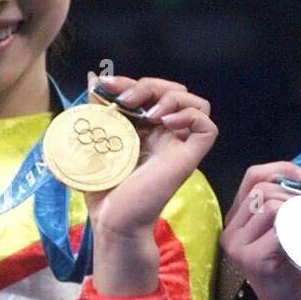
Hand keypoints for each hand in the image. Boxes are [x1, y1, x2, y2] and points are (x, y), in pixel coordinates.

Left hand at [82, 74, 217, 240]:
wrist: (112, 220)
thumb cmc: (103, 189)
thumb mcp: (95, 141)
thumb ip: (96, 110)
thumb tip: (93, 79)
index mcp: (144, 129)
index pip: (149, 91)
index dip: (129, 81)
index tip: (104, 85)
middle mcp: (165, 134)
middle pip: (174, 91)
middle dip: (148, 85)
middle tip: (123, 98)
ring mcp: (179, 145)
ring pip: (196, 103)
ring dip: (171, 96)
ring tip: (147, 111)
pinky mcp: (189, 158)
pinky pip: (207, 127)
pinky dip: (190, 115)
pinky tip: (165, 122)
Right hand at [220, 161, 300, 299]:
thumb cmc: (295, 271)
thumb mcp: (286, 232)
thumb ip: (285, 207)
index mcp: (236, 221)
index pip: (252, 177)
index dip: (281, 169)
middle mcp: (230, 231)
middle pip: (262, 189)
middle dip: (295, 195)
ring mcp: (238, 245)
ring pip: (269, 205)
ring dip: (299, 211)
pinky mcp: (252, 258)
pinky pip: (278, 226)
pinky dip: (300, 227)